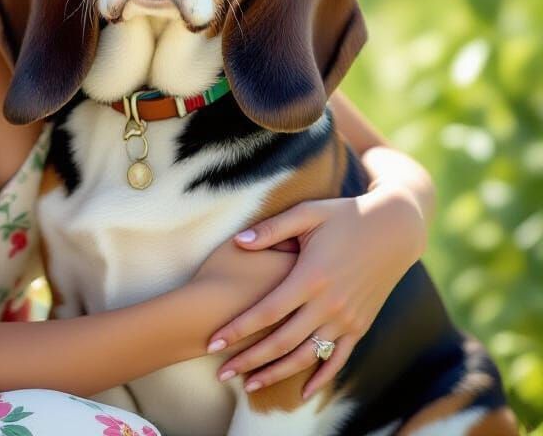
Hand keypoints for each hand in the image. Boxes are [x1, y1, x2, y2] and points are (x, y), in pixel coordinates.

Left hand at [203, 187, 426, 399]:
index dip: (238, 329)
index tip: (212, 342)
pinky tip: (302, 393)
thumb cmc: (344, 215)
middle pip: (281, 342)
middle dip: (249, 360)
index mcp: (311, 277)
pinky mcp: (360, 326)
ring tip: (249, 385)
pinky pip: (338, 360)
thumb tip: (238, 241)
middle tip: (220, 374)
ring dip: (277, 374)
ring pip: (306, 357)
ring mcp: (347, 319)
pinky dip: (320, 379)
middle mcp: (329, 305)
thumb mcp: (307, 214)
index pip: (266, 312)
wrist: (394, 229)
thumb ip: (271, 229)